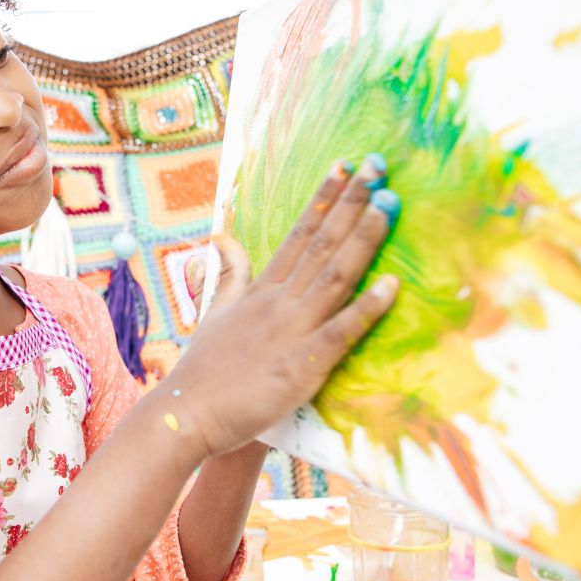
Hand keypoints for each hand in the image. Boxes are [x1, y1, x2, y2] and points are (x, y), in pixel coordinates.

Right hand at [169, 156, 399, 456]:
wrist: (187, 414)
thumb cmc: (204, 370)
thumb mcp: (215, 312)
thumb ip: (229, 274)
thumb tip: (224, 238)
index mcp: (260, 290)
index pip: (297, 234)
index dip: (323, 199)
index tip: (345, 167)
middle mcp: (277, 302)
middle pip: (320, 244)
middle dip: (351, 203)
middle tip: (378, 166)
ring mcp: (290, 331)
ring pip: (333, 276)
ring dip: (363, 239)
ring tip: (389, 204)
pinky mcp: (302, 365)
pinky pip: (340, 332)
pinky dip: (366, 309)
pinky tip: (392, 286)